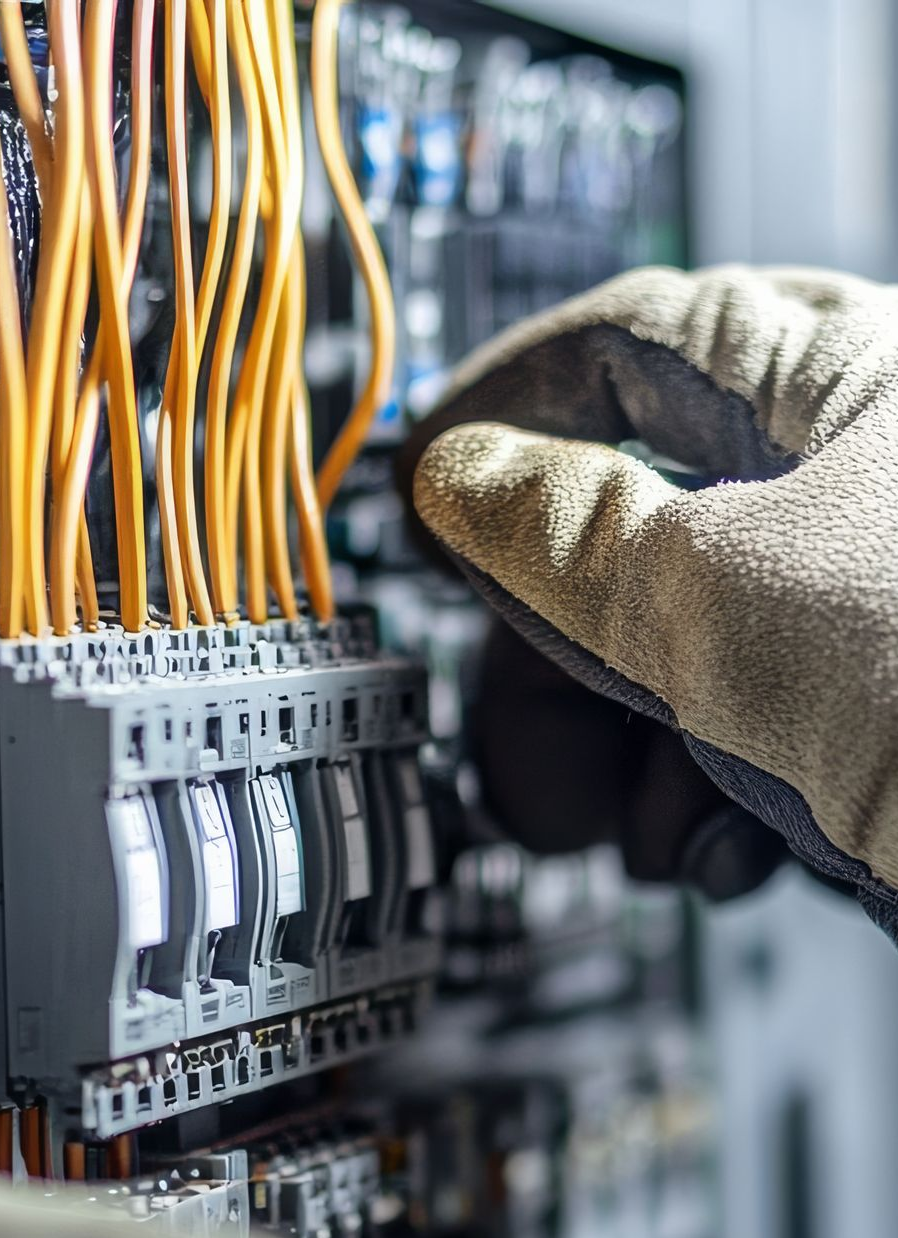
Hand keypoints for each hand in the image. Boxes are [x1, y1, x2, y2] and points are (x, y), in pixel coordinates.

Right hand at [402, 266, 897, 935]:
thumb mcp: (717, 603)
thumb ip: (565, 537)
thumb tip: (466, 482)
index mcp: (847, 378)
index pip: (634, 346)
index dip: (507, 412)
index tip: (424, 487)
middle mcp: (868, 481)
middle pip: (641, 532)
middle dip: (556, 660)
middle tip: (513, 743)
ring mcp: (877, 611)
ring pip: (685, 658)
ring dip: (628, 761)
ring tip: (644, 831)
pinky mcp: (887, 727)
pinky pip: (752, 740)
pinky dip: (709, 803)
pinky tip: (719, 853)